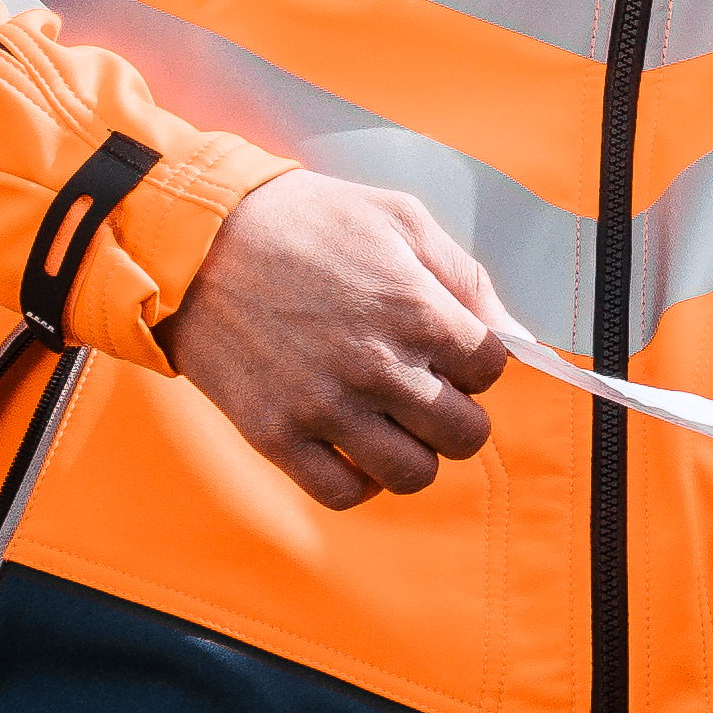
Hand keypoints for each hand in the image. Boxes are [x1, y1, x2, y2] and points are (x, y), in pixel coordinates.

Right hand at [166, 171, 511, 507]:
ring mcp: (325, 408)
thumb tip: (515, 333)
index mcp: (418, 313)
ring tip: (392, 423)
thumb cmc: (304, 221)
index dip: (476, 362)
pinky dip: (359, 480)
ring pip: (412, 474)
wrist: (197, 240)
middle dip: (457, 415)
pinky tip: (351, 446)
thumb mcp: (400, 220)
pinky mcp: (275, 435)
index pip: (492, 371)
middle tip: (427, 392)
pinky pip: (342, 492)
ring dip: (414, 453)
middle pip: (464, 434)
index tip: (449, 352)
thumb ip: (466, 278)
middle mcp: (379, 369)